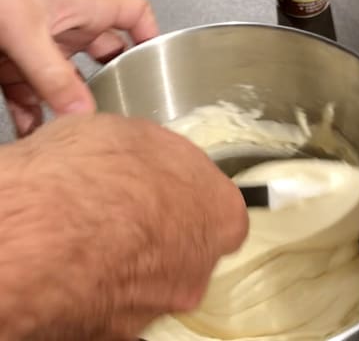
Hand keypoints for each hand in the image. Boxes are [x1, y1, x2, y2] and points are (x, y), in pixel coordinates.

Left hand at [0, 0, 158, 134]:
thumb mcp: (24, 30)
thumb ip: (54, 76)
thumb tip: (82, 113)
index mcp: (82, 6)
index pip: (134, 15)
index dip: (151, 35)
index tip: (156, 63)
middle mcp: (66, 24)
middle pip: (104, 57)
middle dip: (110, 84)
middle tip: (116, 110)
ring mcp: (40, 43)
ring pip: (66, 82)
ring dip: (69, 108)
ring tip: (77, 134)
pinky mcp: (12, 59)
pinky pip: (31, 92)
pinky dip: (32, 114)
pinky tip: (34, 134)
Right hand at [0, 114, 247, 339]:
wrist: (40, 232)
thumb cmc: (97, 170)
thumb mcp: (135, 135)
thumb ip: (163, 160)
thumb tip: (156, 168)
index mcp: (219, 215)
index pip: (220, 209)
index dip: (190, 196)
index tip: (164, 189)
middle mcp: (199, 268)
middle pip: (188, 248)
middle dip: (163, 232)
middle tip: (124, 213)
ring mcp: (159, 305)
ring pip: (151, 280)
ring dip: (130, 261)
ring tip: (88, 239)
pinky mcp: (117, 333)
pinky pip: (115, 302)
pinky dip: (101, 287)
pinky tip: (73, 268)